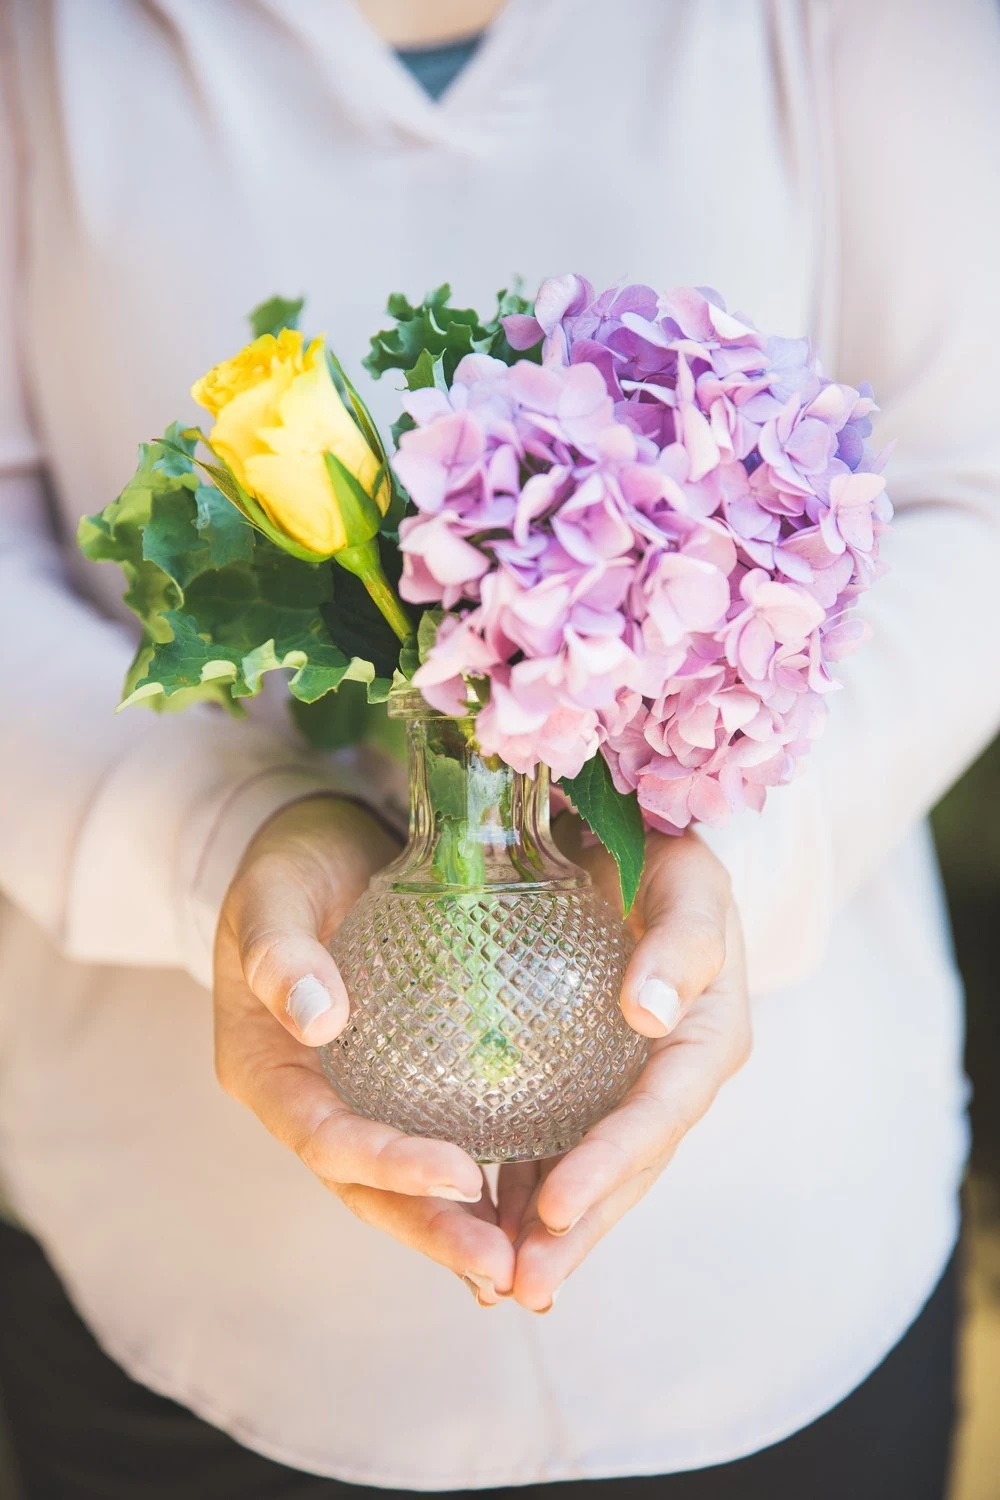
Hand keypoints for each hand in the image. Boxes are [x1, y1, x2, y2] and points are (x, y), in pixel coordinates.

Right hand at [213, 797, 514, 1304]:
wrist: (321, 850)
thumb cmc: (289, 867)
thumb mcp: (272, 893)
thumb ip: (281, 953)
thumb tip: (318, 1019)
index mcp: (265, 1067)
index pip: (323, 1136)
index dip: (388, 1163)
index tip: (462, 1174)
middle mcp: (307, 1099)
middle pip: (364, 1186)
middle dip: (431, 1230)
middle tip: (502, 1270)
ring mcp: (353, 1098)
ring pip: (402, 1182)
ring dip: (459, 1227)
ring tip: (525, 1269)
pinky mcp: (398, 1083)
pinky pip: (437, 1139)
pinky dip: (480, 1182)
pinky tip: (532, 1210)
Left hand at [497, 822, 750, 1312]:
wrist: (635, 839)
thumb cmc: (664, 851)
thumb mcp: (687, 877)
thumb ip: (680, 940)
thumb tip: (650, 1014)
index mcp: (706, 1034)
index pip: (659, 1113)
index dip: (611, 1163)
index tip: (556, 1206)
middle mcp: (672, 1073)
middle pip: (629, 1166)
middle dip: (580, 1229)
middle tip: (523, 1284)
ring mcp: (631, 1082)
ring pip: (595, 1169)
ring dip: (553, 1229)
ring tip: (502, 1284)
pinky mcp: (591, 1078)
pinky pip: (563, 1142)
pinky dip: (529, 1188)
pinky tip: (489, 1226)